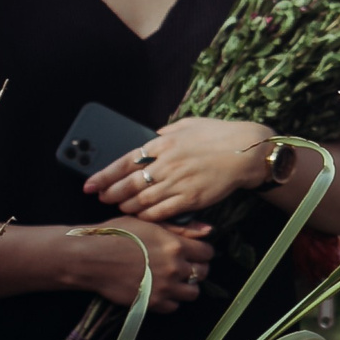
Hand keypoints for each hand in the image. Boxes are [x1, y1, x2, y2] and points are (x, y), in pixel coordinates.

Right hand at [63, 216, 215, 311]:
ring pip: (192, 293)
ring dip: (186, 287)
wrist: (89, 258)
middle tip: (184, 267)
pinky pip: (173, 307)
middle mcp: (174, 268)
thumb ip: (181, 228)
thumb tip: (209, 230)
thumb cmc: (116, 235)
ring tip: (173, 280)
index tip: (194, 253)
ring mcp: (163, 287)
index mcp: (176, 246)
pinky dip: (170, 301)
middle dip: (196, 269)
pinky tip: (160, 290)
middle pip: (203, 273)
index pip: (208, 253)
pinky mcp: (149, 302)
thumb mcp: (150, 223)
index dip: (202, 252)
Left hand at [89, 117, 274, 221]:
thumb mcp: (193, 124)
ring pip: (142, 200)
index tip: (90, 184)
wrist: (249, 151)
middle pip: (129, 184)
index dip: (104, 176)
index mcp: (165, 144)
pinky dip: (148, 215)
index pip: (125, 162)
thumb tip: (155, 134)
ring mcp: (179, 182)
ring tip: (122, 207)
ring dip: (128, 206)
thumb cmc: (223, 134)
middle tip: (103, 198)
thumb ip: (171, 130)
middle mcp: (168, 164)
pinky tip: (143, 216)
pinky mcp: (191, 198)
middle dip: (111, 193)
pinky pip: (161, 211)